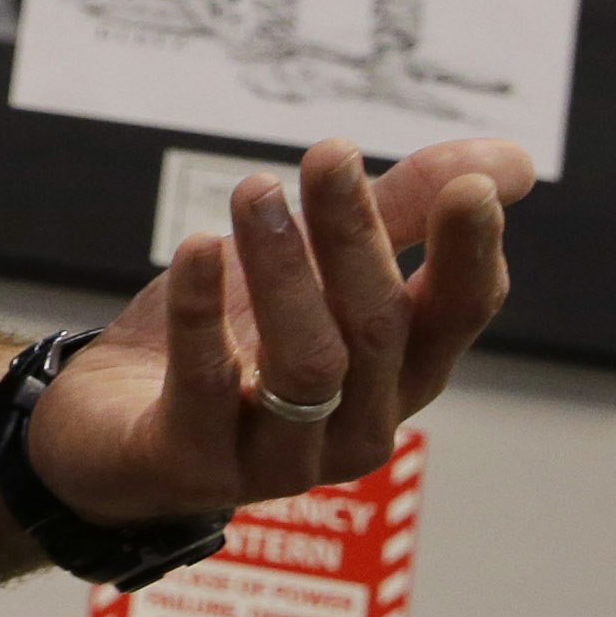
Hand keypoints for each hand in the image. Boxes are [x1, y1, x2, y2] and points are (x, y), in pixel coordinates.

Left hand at [27, 138, 528, 525]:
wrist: (105, 430)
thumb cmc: (225, 345)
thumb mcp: (310, 269)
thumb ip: (399, 214)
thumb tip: (510, 161)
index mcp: (396, 375)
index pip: (456, 317)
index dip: (470, 255)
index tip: (471, 187)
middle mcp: (355, 425)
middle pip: (375, 329)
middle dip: (354, 236)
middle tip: (328, 154)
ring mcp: (278, 456)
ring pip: (305, 365)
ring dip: (283, 271)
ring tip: (253, 191)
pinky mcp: (192, 463)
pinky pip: (206, 388)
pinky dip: (203, 314)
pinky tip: (197, 248)